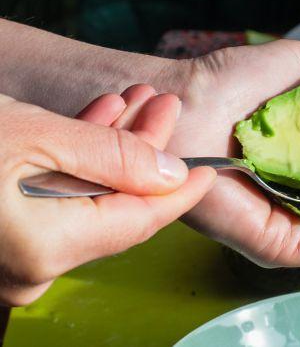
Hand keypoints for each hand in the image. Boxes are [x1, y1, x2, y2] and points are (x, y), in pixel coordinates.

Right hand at [0, 86, 215, 305]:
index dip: (179, 193)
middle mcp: (34, 267)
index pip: (140, 222)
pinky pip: (56, 204)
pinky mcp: (6, 238)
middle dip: (144, 151)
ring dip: (111, 150)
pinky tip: (95, 123)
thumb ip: (112, 157)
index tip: (208, 171)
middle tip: (165, 107)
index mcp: (47, 248)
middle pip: (116, 207)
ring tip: (134, 103)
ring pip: (87, 201)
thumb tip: (171, 174)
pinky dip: (76, 165)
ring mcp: (17, 257)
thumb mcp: (37, 136)